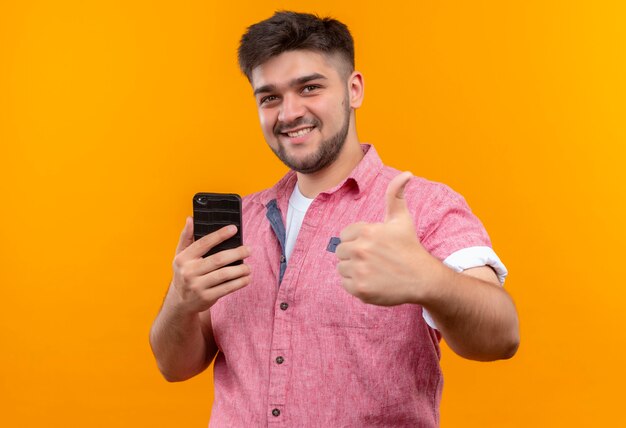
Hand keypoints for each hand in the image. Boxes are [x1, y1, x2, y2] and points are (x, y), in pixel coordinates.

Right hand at [171, 217, 250, 313]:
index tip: (234, 229)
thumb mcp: (180, 255)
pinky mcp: (206, 298)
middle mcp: (189, 272)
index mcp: (183, 258)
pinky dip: (239, 283)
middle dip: (237, 253)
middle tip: (249, 249)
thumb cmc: (184, 273)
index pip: (204, 243)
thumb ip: (186, 237)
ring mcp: (197, 286)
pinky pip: (227, 288)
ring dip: (240, 269)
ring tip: (249, 267)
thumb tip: (191, 219)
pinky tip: (246, 278)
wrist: (180, 302)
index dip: (220, 235)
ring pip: (224, 274)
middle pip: (218, 259)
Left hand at [336, 172, 442, 305]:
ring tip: (374, 270)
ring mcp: (360, 270)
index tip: (374, 246)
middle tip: (374, 259)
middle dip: (354, 254)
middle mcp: (361, 250)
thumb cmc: (410, 248)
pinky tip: (372, 281)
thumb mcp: (402, 219)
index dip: (358, 240)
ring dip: (353, 270)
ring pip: (342, 268)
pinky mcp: (360, 289)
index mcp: (367, 231)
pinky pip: (345, 284)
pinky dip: (355, 284)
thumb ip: (396, 194)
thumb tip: (407, 173)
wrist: (423, 279)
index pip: (344, 235)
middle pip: (341, 251)